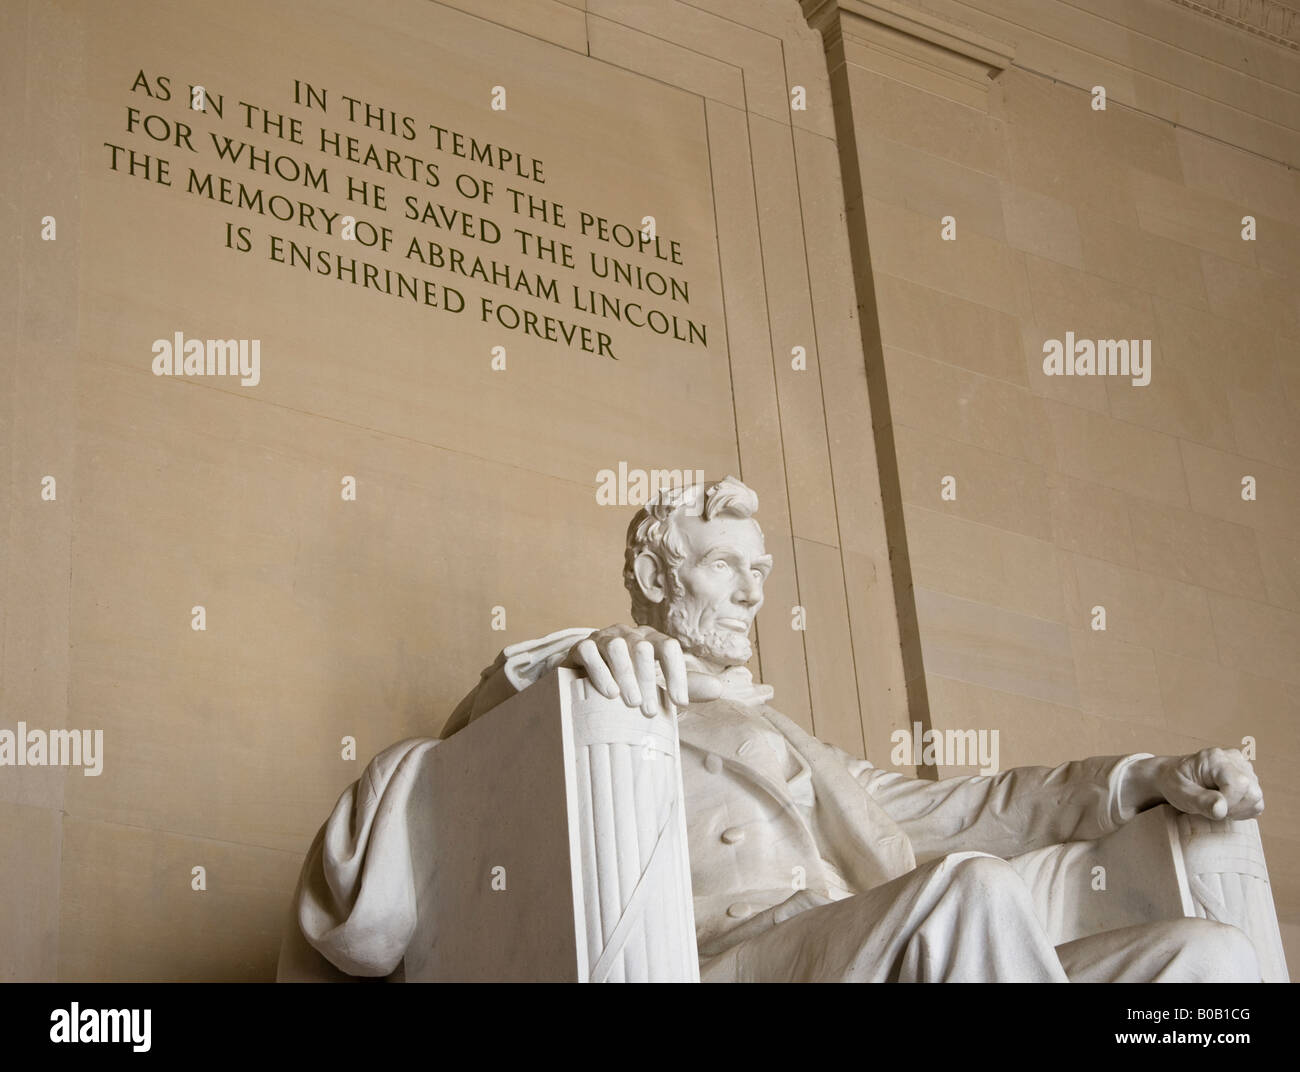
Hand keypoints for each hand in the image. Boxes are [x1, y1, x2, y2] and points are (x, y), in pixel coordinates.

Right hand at [562, 624, 722, 716]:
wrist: (584, 678)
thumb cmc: (628, 682)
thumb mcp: (656, 684)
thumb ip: (685, 686)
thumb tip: (718, 690)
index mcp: (650, 640)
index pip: (669, 648)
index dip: (677, 674)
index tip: (679, 703)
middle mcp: (628, 634)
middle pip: (643, 648)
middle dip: (648, 680)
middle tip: (647, 711)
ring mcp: (604, 638)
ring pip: (617, 647)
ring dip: (626, 675)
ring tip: (630, 703)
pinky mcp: (581, 647)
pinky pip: (591, 653)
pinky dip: (601, 672)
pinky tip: (608, 693)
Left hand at [1122, 748, 1263, 820]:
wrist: (1173, 776)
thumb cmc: (1174, 783)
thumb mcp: (1179, 793)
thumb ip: (1200, 801)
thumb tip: (1222, 809)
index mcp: (1215, 758)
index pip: (1239, 784)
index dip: (1229, 803)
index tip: (1209, 808)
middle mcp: (1234, 759)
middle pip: (1252, 793)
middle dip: (1233, 808)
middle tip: (1211, 808)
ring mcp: (1244, 767)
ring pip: (1256, 799)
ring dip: (1238, 810)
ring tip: (1215, 805)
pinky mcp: (1249, 777)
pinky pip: (1256, 803)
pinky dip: (1242, 810)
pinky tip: (1224, 805)